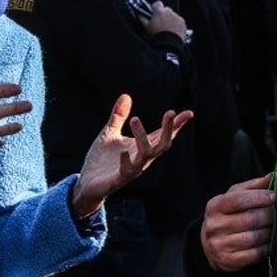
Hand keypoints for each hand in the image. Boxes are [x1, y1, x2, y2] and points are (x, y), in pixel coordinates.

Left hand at [71, 94, 193, 217]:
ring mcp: (132, 169)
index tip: (189, 113)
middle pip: (162, 144)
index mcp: (141, 146)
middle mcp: (141, 158)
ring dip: (143, 137)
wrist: (87, 182)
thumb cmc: (102, 159)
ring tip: (135, 118)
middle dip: (168, 129)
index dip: (176, 125)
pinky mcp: (119, 178)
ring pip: (146, 155)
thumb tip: (126, 95)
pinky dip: (126, 161)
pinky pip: (127, 171)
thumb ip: (118, 116)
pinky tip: (123, 152)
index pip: (162, 134)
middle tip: (171, 112)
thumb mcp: (110, 133)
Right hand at [140, 1, 186, 39]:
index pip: (158, 3)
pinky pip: (179, 21)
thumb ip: (142, 19)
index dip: (156, 8)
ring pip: (173, 15)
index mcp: (159, 12)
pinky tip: (174, 31)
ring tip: (168, 29)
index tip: (154, 13)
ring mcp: (177, 17)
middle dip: (164, 14)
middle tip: (161, 23)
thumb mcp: (146, 27)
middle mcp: (169, 12)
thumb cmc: (156, 35)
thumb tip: (139, 14)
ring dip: (171, 19)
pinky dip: (177, 24)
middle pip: (166, 9)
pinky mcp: (182, 22)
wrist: (168, 44)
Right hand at [200, 173, 274, 271]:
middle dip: (269, 215)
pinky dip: (266, 248)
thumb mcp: (233, 197)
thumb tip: (272, 176)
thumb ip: (252, 187)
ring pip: (254, 237)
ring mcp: (219, 244)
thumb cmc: (226, 215)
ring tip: (274, 227)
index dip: (258, 197)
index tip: (274, 196)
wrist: (210, 243)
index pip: (237, 200)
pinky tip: (269, 242)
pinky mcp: (228, 260)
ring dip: (269, 232)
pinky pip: (255, 254)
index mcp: (214, 206)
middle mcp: (214, 225)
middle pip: (249, 219)